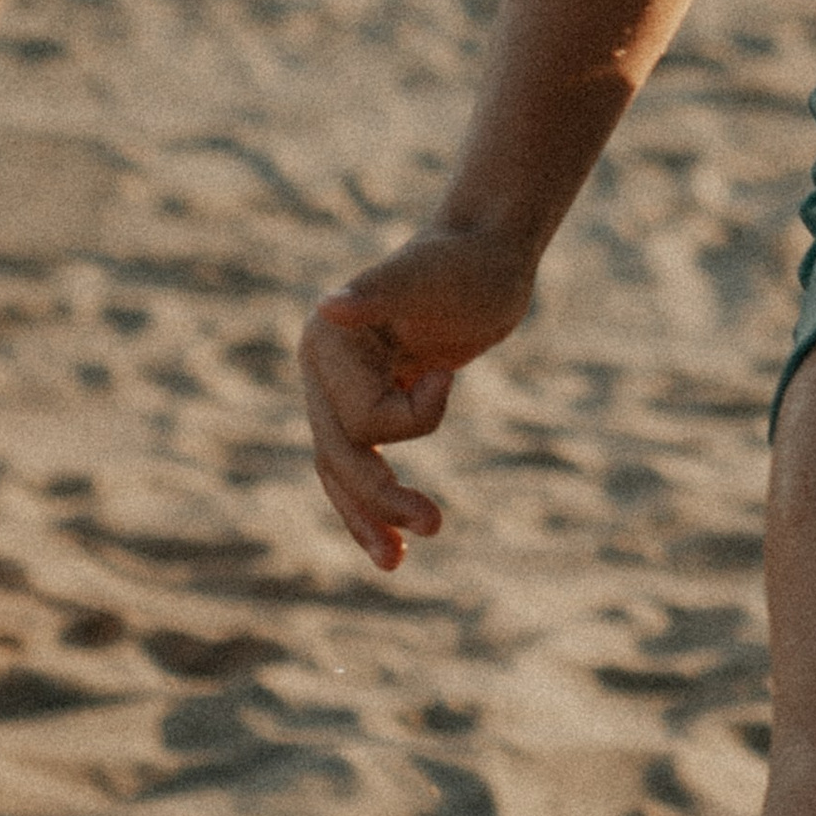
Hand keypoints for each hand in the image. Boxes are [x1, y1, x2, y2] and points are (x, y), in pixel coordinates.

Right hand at [298, 222, 534, 565]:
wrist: (492, 252)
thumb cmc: (468, 261)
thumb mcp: (430, 276)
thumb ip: (380, 292)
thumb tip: (332, 306)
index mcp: (328, 340)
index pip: (359, 418)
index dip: (414, 415)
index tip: (451, 374)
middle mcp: (324, 367)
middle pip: (342, 455)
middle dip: (383, 497)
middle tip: (435, 525)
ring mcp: (343, 388)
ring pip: (342, 472)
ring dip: (368, 518)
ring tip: (397, 564)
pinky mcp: (372, 402)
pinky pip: (362, 465)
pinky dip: (373, 506)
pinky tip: (393, 545)